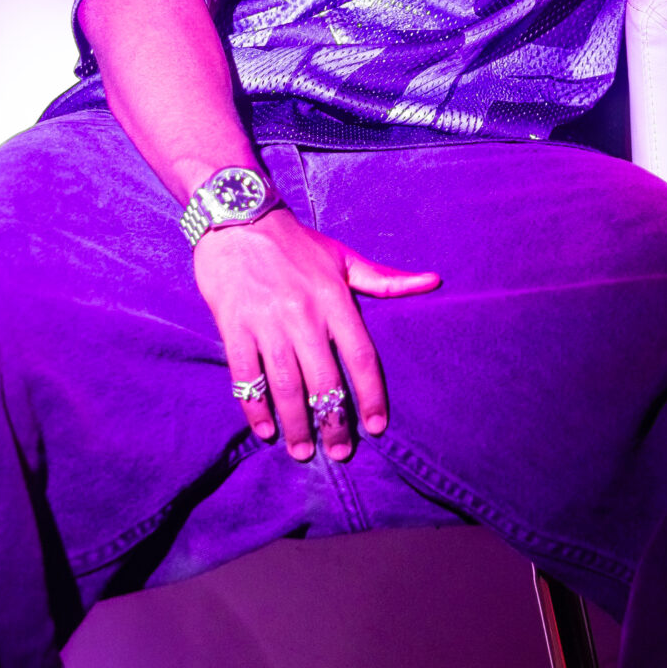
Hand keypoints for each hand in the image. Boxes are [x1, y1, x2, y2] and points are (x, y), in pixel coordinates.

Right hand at [193, 205, 438, 463]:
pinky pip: (245, 375)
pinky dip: (255, 407)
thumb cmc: (295, 243)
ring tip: (304, 451)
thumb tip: (433, 281)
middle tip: (341, 451)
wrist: (237, 216)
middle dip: (334, 421)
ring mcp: (266, 321)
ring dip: (297, 423)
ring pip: (285, 384)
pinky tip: (266, 430)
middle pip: (324, 380)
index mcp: (334, 298)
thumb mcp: (343, 257)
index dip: (370, 395)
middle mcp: (303, 313)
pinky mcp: (233, 325)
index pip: (361, 356)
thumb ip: (385, 280)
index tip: (375, 427)